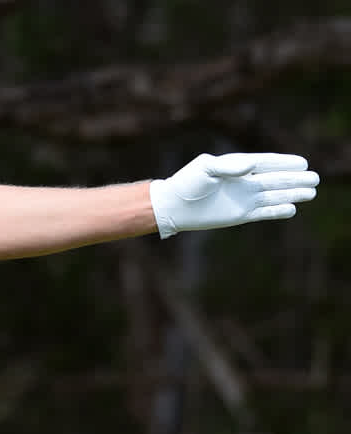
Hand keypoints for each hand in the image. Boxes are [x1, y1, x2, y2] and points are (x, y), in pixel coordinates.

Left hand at [150, 153, 318, 237]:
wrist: (173, 206)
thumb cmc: (187, 184)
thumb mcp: (206, 169)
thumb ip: (229, 166)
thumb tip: (251, 166)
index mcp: (237, 167)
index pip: (266, 163)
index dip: (284, 163)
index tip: (302, 163)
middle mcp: (243, 182)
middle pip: (275, 180)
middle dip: (295, 179)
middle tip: (315, 178)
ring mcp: (243, 199)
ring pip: (274, 195)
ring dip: (292, 194)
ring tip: (312, 192)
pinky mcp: (240, 214)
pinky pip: (264, 212)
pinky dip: (277, 211)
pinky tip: (292, 209)